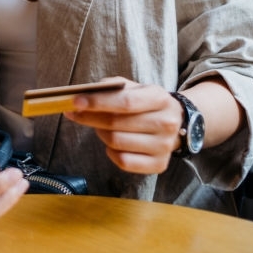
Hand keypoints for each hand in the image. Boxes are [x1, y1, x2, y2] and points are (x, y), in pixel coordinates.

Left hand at [63, 79, 182, 174]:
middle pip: (116, 123)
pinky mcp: (159, 164)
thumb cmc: (146, 103)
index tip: (75, 101)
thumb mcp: (134, 88)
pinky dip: (111, 152)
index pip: (125, 102)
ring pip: (116, 142)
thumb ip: (112, 87)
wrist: (176, 122)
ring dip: (100, 133)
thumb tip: (84, 94)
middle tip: (76, 113)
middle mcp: (166, 123)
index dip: (98, 102)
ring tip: (99, 126)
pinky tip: (113, 144)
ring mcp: (164, 146)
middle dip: (89, 117)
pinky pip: (124, 161)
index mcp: (160, 98)